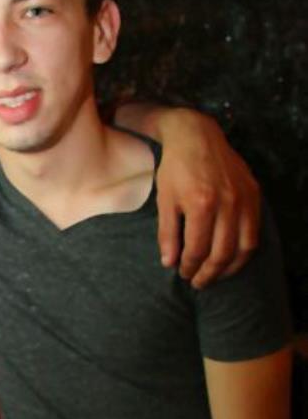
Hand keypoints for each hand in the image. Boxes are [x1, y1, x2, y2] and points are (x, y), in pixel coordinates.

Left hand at [154, 108, 259, 288]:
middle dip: (208, 273)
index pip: (197, 250)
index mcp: (201, 204)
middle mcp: (227, 202)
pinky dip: (244, 251)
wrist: (196, 136)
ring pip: (242, 248)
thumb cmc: (175, 169)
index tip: (182, 273)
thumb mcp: (164, 200)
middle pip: (221, 253)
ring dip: (229, 268)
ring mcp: (243, 198)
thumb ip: (167, 234)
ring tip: (215, 275)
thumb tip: (169, 263)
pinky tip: (231, 258)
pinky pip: (253, 232)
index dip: (189, 267)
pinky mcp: (253, 194)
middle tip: (197, 282)